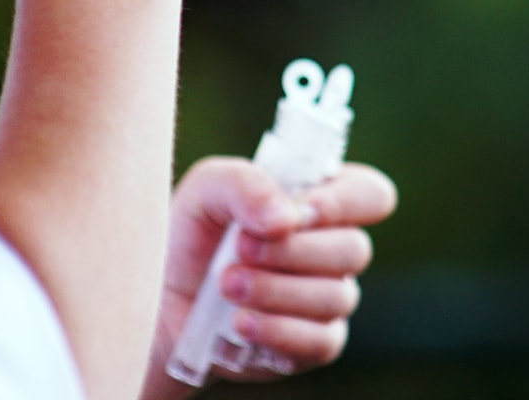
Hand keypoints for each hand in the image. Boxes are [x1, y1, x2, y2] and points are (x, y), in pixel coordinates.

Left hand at [142, 157, 398, 398]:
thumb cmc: (189, 235)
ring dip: (277, 290)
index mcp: (321, 201)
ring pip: (337, 296)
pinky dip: (279, 331)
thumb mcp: (206, 190)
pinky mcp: (312, 345)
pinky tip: (240, 323)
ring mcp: (327, 300)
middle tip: (239, 249)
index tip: (294, 211)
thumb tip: (286, 218)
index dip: (343, 202)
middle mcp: (332, 250)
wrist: (157, 302)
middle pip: (355, 249)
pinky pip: (322, 342)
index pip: (371, 195)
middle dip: (293, 250)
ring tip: (227, 285)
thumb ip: (246, 184)